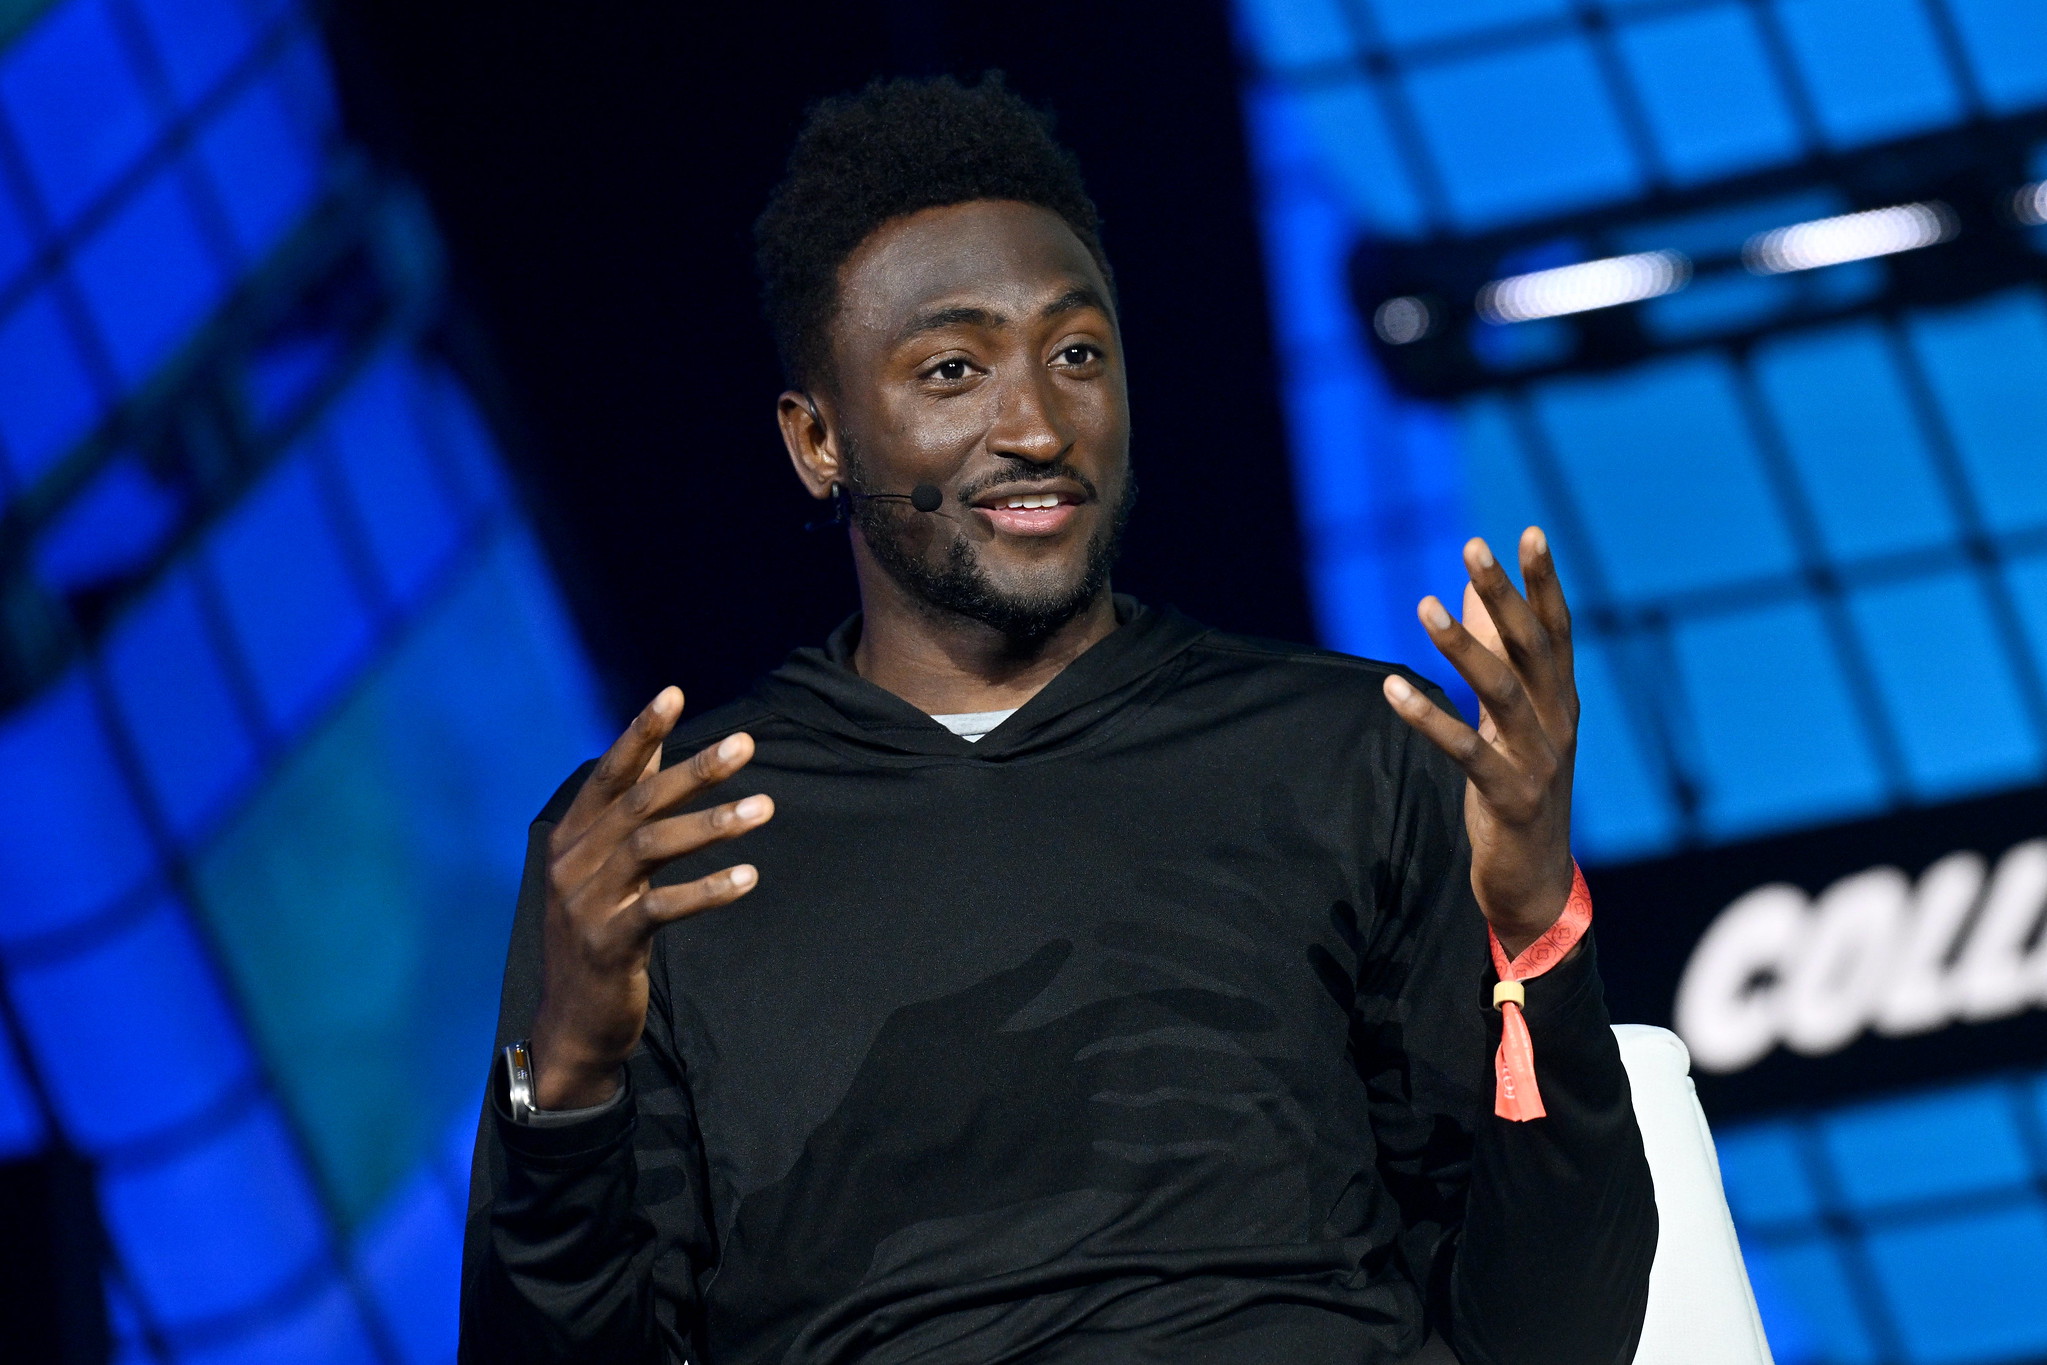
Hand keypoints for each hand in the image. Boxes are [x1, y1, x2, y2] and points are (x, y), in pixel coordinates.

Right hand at [530, 687, 774, 1107]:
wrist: (572, 1024)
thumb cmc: (599, 934)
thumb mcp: (602, 867)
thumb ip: (626, 806)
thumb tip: (653, 742)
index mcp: (571, 838)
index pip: (609, 774)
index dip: (640, 732)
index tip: (674, 693)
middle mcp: (571, 863)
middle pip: (638, 803)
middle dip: (694, 770)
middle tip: (746, 745)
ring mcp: (586, 904)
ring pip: (651, 846)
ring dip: (712, 825)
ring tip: (764, 809)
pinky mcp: (608, 944)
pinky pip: (662, 907)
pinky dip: (707, 889)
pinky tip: (748, 877)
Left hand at [1382, 529, 1576, 958]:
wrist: (1537, 882)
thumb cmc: (1520, 791)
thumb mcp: (1511, 721)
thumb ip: (1496, 657)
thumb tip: (1473, 592)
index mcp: (1561, 702)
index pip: (1556, 630)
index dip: (1543, 582)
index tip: (1527, 533)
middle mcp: (1558, 724)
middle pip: (1532, 648)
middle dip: (1505, 594)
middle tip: (1473, 547)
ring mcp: (1539, 761)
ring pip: (1501, 691)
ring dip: (1463, 645)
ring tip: (1424, 605)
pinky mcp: (1511, 797)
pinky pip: (1467, 751)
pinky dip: (1429, 719)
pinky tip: (1393, 690)